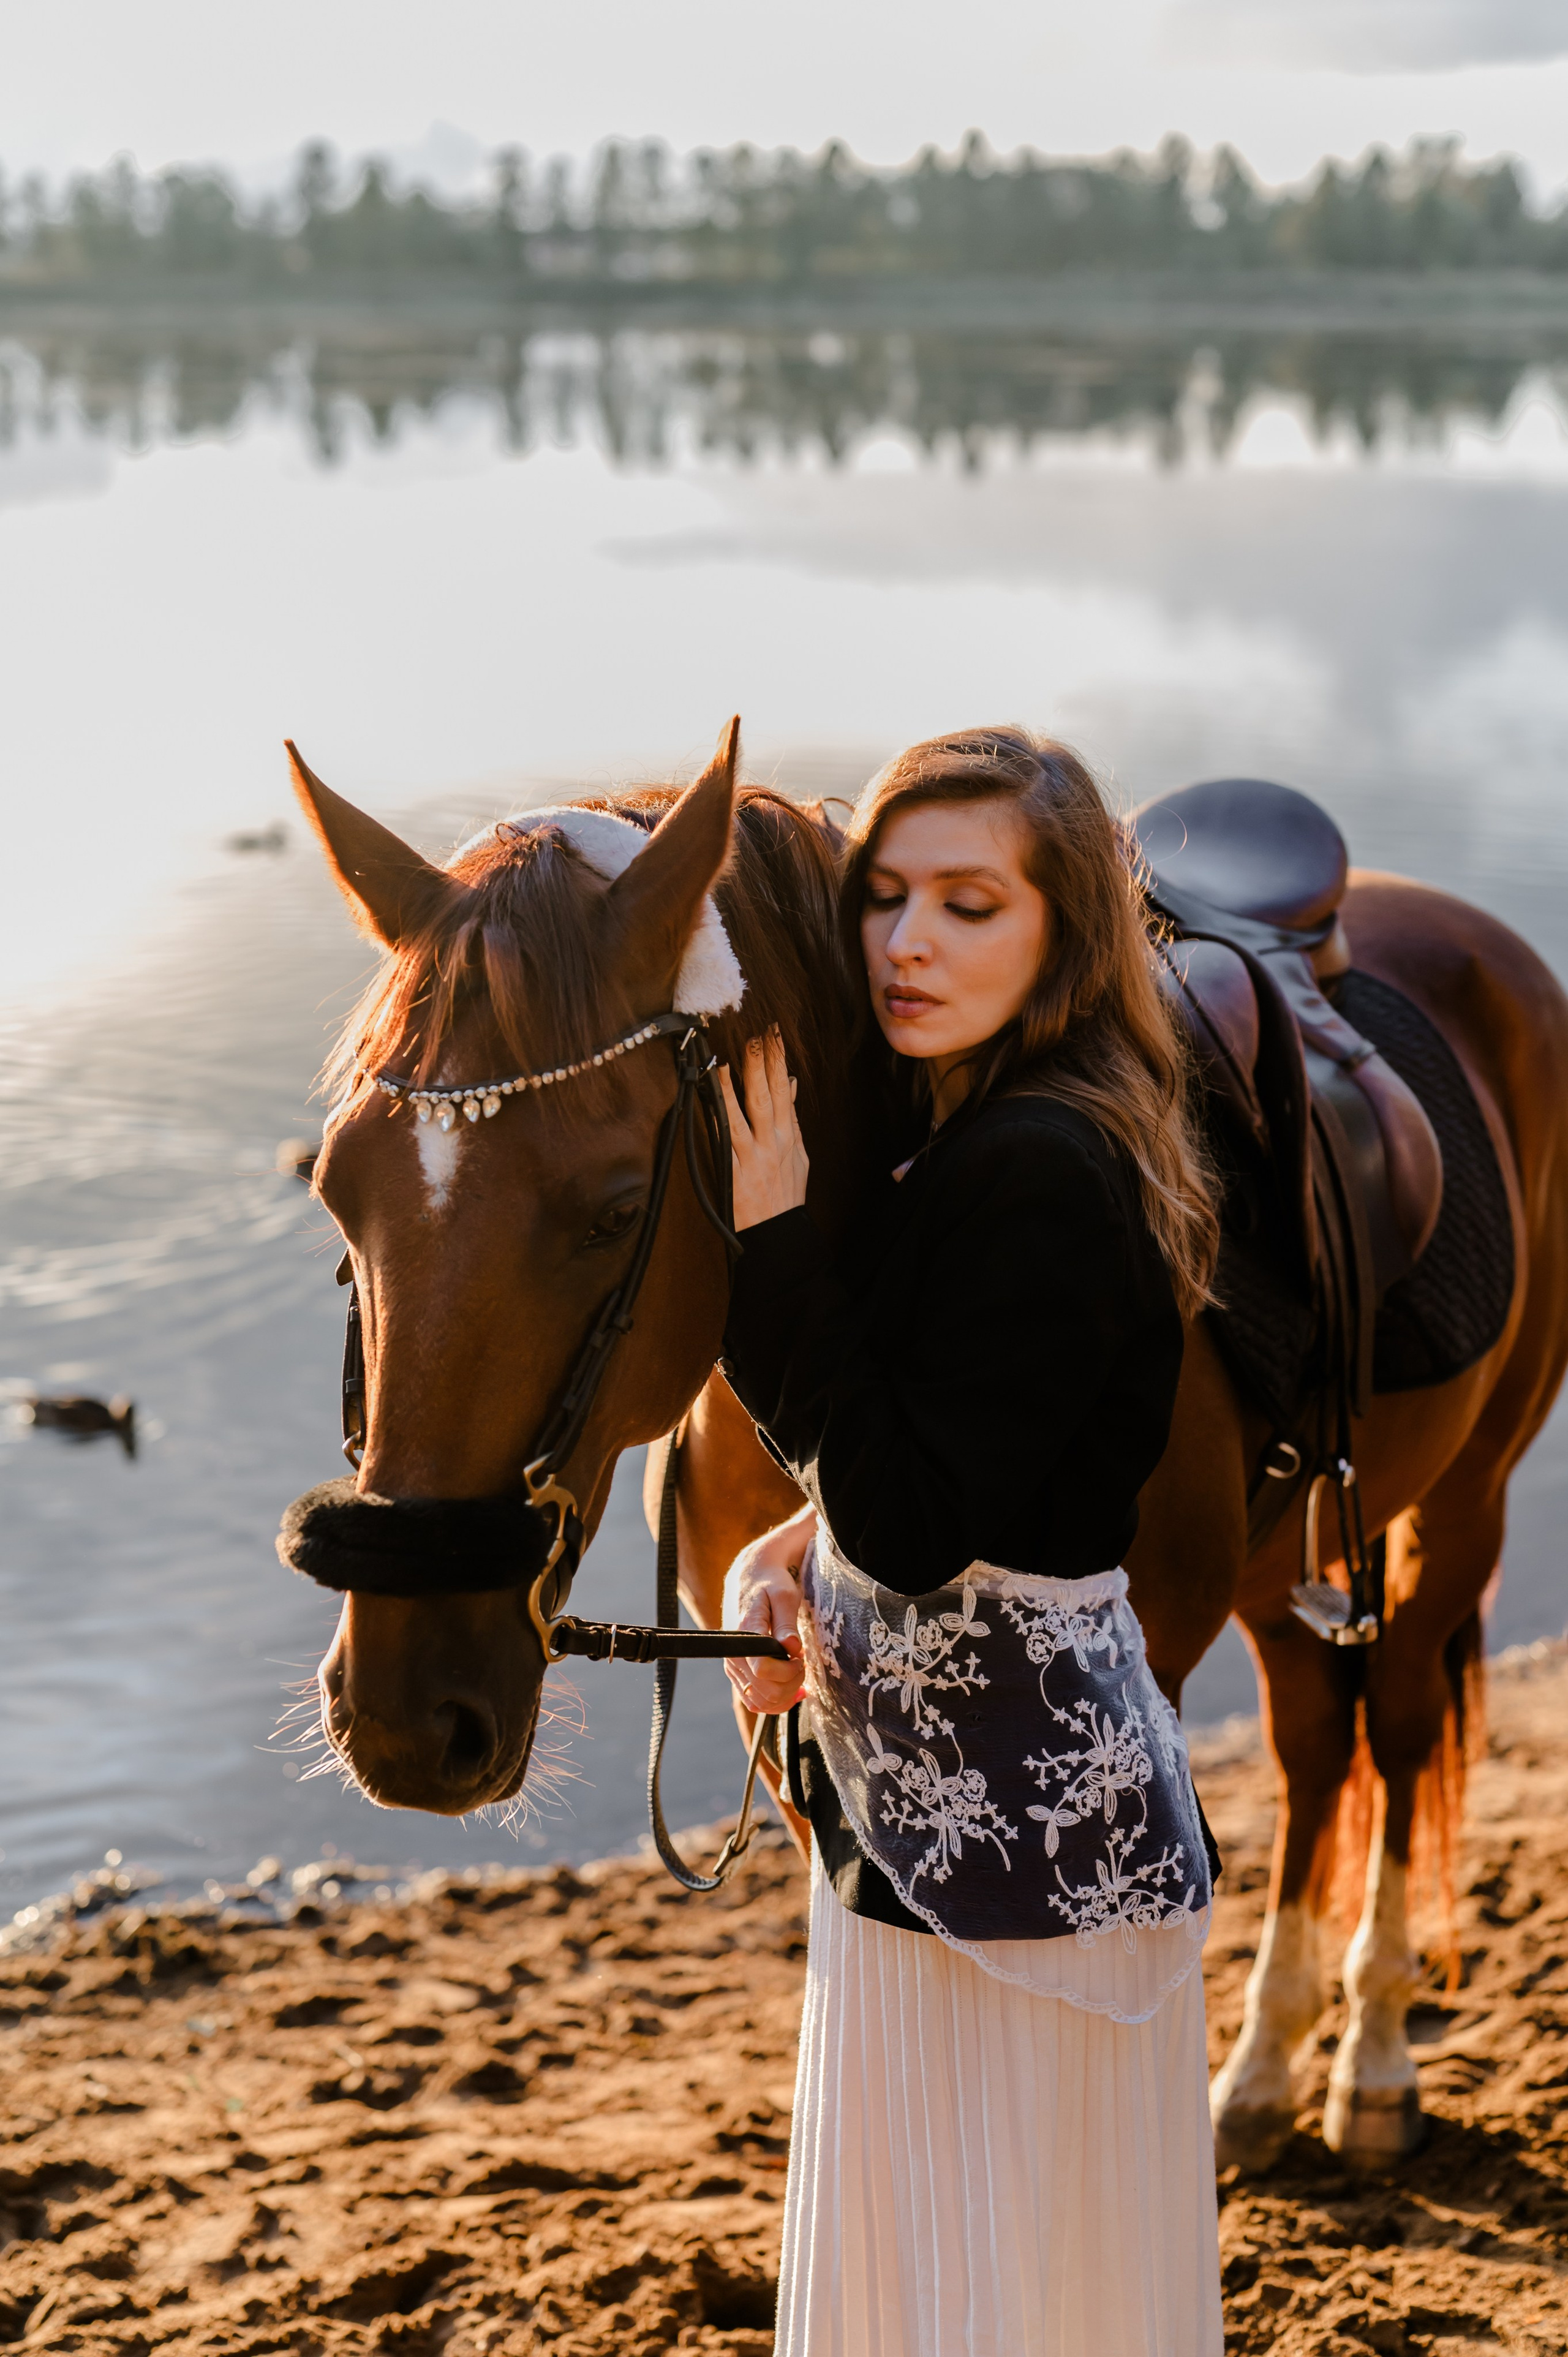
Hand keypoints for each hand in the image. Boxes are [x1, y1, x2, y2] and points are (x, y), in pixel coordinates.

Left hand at [719, 1029, 808, 1232]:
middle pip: (768, 1095)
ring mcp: (753, 1157)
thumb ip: (793, 1118)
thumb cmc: (786, 1194)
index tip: (774, 1033)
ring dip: (734, 1085)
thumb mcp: (799, 1155)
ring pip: (744, 1114)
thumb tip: (791, 1083)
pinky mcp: (735, 1172)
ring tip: (725, 1059)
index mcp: (788, 1136)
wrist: (779, 1234)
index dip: (779, 1059)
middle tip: (755, 1034)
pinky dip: (717, 1117)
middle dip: (762, 1063)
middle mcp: (773, 1143)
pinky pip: (723, 1140)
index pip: (785, 1089)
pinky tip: (710, 1099)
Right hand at [723, 1503, 812, 1713]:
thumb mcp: (784, 1595)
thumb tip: (793, 1649)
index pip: (763, 1669)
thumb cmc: (770, 1585)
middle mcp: (734, 1654)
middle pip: (766, 1691)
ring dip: (785, 1695)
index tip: (801, 1656)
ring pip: (760, 1702)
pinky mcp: (737, 1672)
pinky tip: (791, 1689)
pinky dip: (775, 1701)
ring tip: (796, 1673)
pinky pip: (754, 1701)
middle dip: (792, 1682)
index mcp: (744, 1633)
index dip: (789, 1669)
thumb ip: (787, 1623)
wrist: (751, 1579)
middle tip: (802, 1662)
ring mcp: (733, 1666)